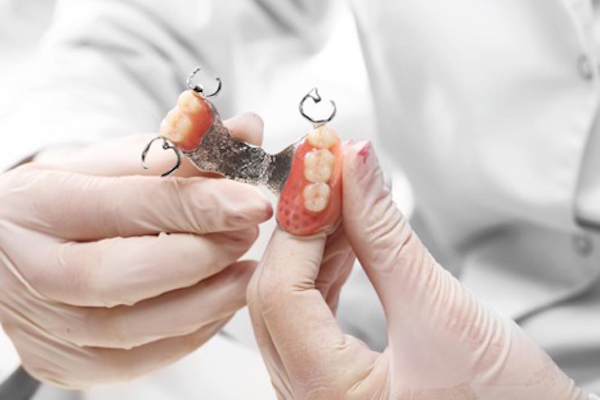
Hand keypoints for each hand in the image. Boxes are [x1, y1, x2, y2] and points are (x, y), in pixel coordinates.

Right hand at [0, 113, 271, 388]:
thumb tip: (247, 131)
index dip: (197, 205)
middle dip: (203, 256)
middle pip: (124, 275)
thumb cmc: (68, 199)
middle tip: (248, 233)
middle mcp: (31, 270)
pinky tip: (216, 301)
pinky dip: (190, 331)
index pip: (126, 205)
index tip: (253, 201)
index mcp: (36, 205)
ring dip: (208, 299)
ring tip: (246, 270)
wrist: (12, 250)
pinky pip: (140, 358)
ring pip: (136, 328)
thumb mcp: (112, 163)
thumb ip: (180, 151)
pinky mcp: (63, 363)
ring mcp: (43, 326)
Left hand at [248, 141, 588, 399]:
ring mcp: (315, 391)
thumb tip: (355, 166)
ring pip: (287, 301)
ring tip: (343, 200)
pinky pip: (308, 315)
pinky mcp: (331, 379)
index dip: (299, 222)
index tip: (321, 170)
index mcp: (328, 395)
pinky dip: (323, 271)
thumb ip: (386, 234)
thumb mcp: (442, 312)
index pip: (281, 291)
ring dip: (313, 245)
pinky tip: (344, 239)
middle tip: (330, 174)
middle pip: (274, 295)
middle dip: (302, 227)